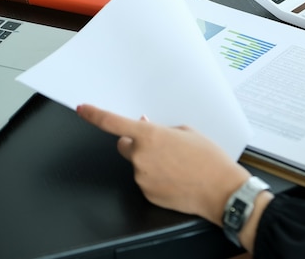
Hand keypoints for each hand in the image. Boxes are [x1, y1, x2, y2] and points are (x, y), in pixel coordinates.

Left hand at [76, 104, 249, 226]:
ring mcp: (142, 178)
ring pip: (139, 165)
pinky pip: (146, 181)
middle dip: (137, 144)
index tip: (84, 110)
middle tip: (160, 147)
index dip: (95, 115)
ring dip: (152, 162)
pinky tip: (176, 177)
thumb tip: (148, 129)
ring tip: (178, 165)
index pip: (114, 123)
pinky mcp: (147, 194)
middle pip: (125, 146)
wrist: (220, 190)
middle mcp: (141, 157)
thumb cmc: (210, 160)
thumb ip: (163, 130)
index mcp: (151, 137)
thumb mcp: (189, 133)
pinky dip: (157, 178)